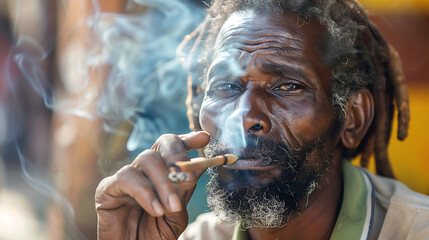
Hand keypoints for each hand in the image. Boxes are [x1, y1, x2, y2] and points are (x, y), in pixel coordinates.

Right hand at [95, 131, 209, 239]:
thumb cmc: (154, 234)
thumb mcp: (176, 215)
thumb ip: (183, 192)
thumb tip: (196, 168)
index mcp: (165, 171)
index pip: (176, 146)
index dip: (189, 139)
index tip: (203, 138)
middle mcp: (146, 169)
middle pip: (163, 143)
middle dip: (178, 155)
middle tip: (189, 177)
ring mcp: (128, 176)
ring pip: (147, 158)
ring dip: (164, 182)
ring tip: (171, 207)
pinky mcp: (108, 188)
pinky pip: (127, 177)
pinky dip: (145, 193)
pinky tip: (155, 210)